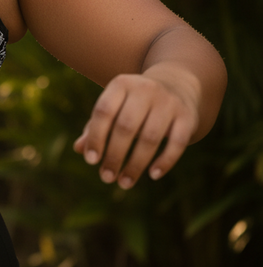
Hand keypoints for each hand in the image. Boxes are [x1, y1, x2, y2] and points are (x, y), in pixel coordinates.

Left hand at [73, 72, 199, 188]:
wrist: (176, 85)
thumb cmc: (134, 102)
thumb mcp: (115, 106)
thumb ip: (96, 126)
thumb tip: (79, 149)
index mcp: (121, 84)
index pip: (104, 111)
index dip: (96, 137)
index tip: (91, 161)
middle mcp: (145, 89)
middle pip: (126, 127)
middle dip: (114, 155)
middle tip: (106, 177)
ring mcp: (168, 102)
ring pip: (150, 138)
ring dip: (136, 164)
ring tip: (124, 182)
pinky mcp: (187, 116)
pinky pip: (177, 143)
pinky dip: (164, 161)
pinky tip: (152, 175)